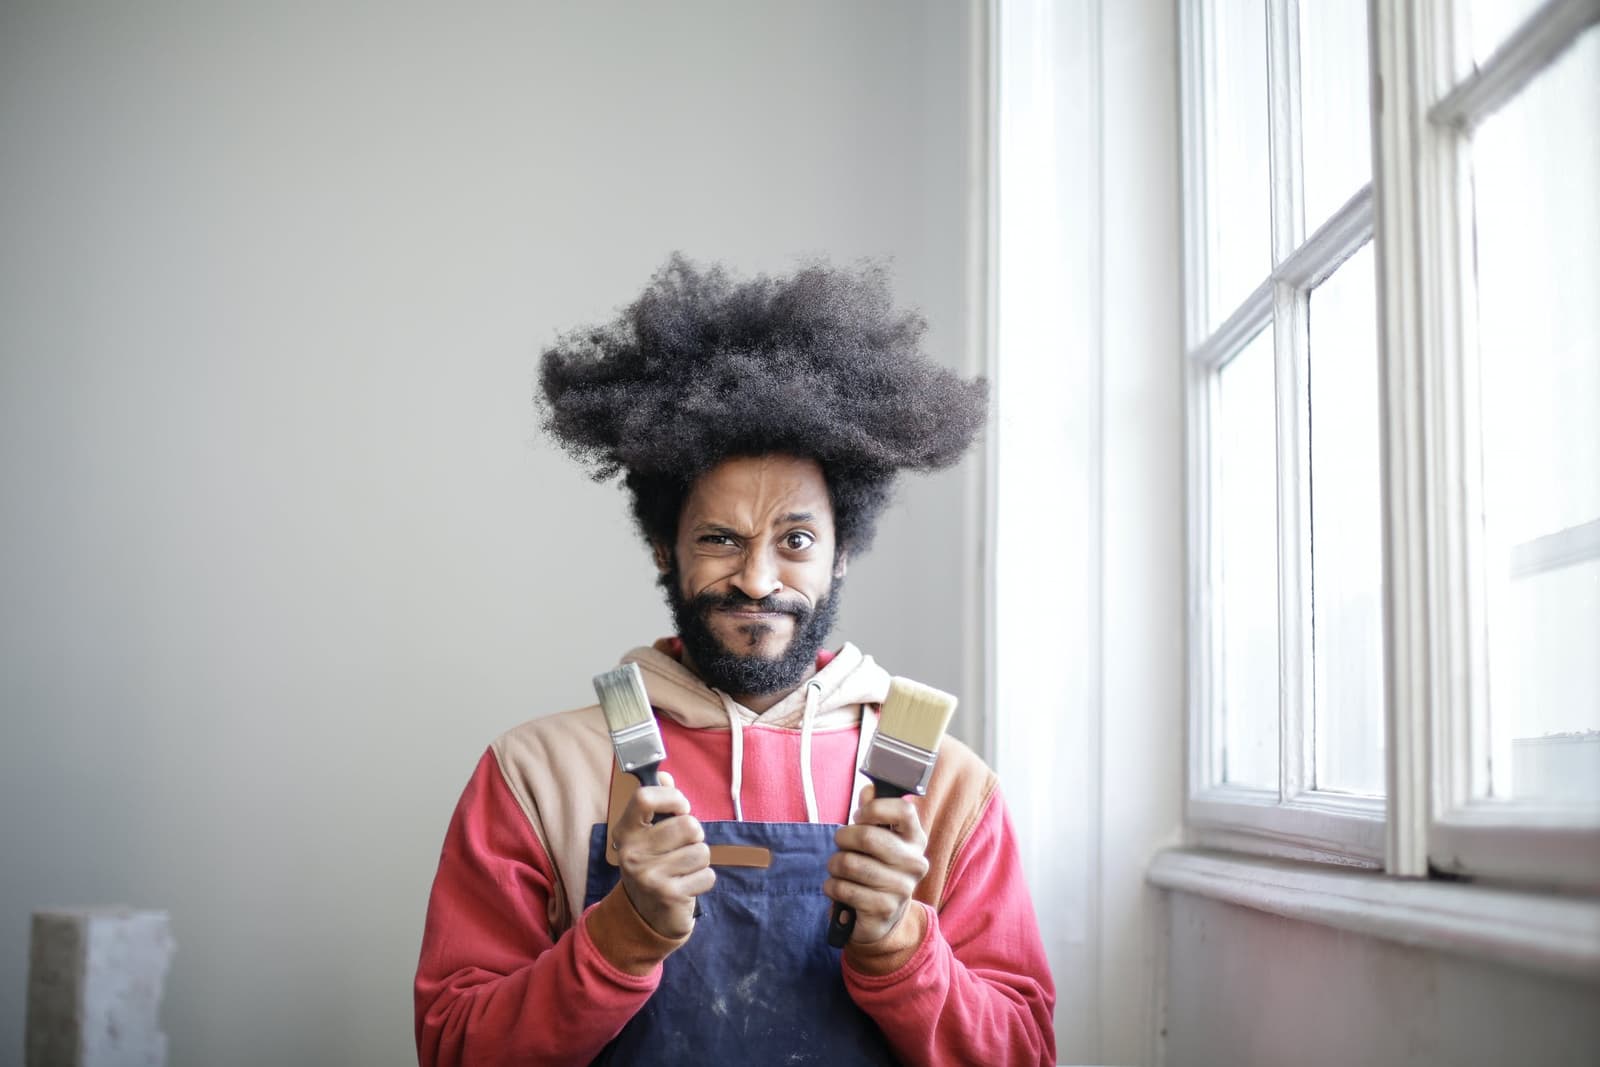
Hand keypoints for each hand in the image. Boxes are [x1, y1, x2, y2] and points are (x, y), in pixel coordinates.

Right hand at [613, 770, 714, 938]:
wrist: (647, 915)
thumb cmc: (655, 864)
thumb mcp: (648, 834)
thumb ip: (657, 804)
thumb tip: (664, 776)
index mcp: (625, 832)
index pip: (645, 798)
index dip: (673, 798)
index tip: (681, 808)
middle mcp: (631, 853)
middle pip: (687, 825)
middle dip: (694, 835)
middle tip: (682, 848)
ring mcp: (648, 876)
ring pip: (701, 850)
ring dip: (699, 860)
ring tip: (683, 869)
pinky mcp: (668, 895)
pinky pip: (707, 874)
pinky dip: (703, 880)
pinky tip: (687, 886)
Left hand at [824, 784, 929, 944]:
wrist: (882, 917)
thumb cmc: (877, 867)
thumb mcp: (879, 838)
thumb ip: (874, 812)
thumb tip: (869, 789)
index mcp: (916, 839)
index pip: (903, 810)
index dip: (874, 808)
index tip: (859, 817)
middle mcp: (915, 863)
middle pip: (867, 836)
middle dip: (843, 838)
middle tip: (841, 844)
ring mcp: (902, 888)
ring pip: (850, 863)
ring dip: (834, 864)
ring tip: (837, 868)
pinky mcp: (884, 909)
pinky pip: (843, 888)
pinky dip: (832, 886)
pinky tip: (837, 887)